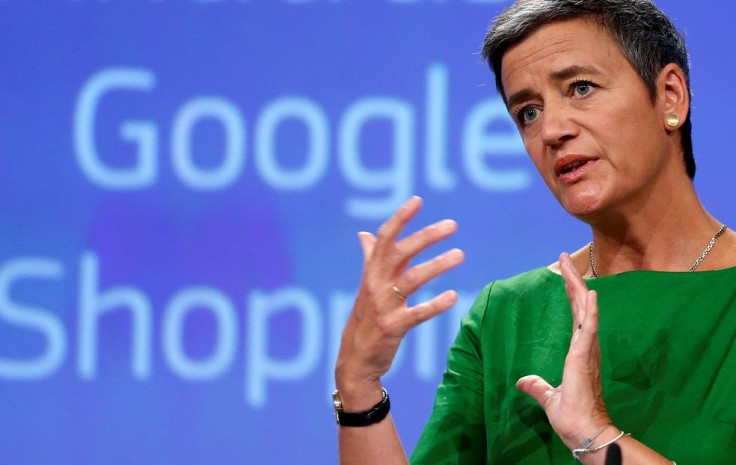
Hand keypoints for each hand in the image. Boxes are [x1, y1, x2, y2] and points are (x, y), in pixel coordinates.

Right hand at [335, 196, 463, 406]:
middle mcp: (375, 285)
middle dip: (426, 236)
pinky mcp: (392, 327)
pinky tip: (454, 296)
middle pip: (401, 253)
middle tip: (452, 225)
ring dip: (437, 265)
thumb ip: (369, 258)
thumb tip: (364, 234)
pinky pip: (417, 314)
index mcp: (372, 272)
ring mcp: (383, 306)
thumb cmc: (365, 319)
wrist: (354, 360)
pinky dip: (435, 305)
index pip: (385, 238)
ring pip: (412, 280)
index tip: (417, 200)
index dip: (400, 218)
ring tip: (460, 254)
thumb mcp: (366, 286)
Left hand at [516, 253, 610, 448]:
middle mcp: (586, 347)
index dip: (571, 293)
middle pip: (579, 306)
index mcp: (578, 352)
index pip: (575, 316)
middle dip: (572, 280)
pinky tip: (590, 293)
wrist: (583, 432)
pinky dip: (591, 311)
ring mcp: (587, 351)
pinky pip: (589, 330)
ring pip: (584, 311)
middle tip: (564, 257)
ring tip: (571, 264)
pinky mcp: (584, 358)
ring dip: (577, 286)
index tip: (565, 273)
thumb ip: (537, 387)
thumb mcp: (548, 397)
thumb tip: (522, 381)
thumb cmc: (572, 417)